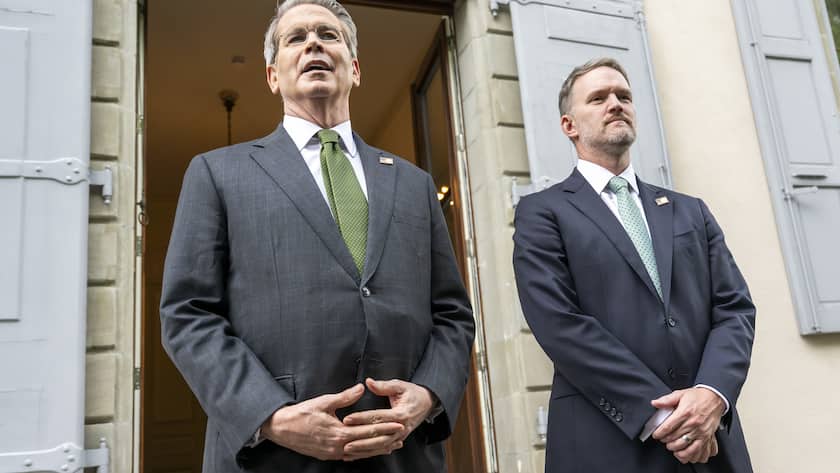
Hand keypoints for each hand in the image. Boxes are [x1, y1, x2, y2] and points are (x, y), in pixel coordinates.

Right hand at [260, 383, 404, 460]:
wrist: (281, 428)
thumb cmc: (302, 413)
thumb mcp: (325, 401)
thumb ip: (345, 397)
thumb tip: (362, 387)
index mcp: (339, 433)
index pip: (368, 430)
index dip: (385, 427)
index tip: (399, 425)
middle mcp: (338, 447)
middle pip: (368, 445)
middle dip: (387, 440)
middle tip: (402, 435)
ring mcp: (333, 454)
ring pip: (361, 453)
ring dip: (377, 449)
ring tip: (392, 445)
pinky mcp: (328, 455)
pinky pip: (350, 456)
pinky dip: (363, 453)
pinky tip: (370, 451)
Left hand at [341, 378, 435, 460]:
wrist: (427, 404)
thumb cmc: (412, 393)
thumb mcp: (400, 386)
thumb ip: (384, 386)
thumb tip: (368, 382)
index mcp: (401, 414)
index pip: (377, 417)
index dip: (361, 418)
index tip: (347, 419)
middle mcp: (401, 428)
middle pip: (378, 436)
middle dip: (360, 439)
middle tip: (344, 440)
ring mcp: (400, 436)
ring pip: (380, 446)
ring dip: (363, 449)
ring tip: (348, 451)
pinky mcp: (398, 440)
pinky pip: (382, 448)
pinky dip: (369, 452)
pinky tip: (357, 455)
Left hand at [651, 388, 724, 461]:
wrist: (715, 398)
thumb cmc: (697, 397)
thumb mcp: (680, 394)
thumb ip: (666, 400)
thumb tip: (654, 403)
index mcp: (685, 412)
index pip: (668, 427)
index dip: (659, 433)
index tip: (656, 435)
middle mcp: (693, 424)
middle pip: (675, 438)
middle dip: (666, 441)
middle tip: (663, 440)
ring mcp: (701, 432)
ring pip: (686, 447)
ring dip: (676, 450)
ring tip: (672, 447)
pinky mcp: (708, 437)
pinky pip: (699, 451)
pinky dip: (691, 455)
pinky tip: (685, 454)